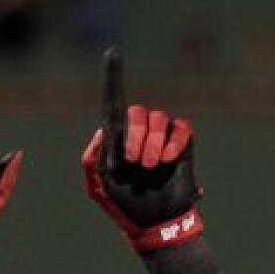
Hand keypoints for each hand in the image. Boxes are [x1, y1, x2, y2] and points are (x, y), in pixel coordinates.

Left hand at [81, 48, 203, 252]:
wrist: (154, 222)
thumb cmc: (124, 206)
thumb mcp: (98, 186)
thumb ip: (91, 160)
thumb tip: (103, 130)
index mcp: (116, 139)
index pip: (113, 101)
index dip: (113, 76)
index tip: (113, 51)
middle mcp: (139, 132)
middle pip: (137, 112)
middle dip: (133, 137)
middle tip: (131, 163)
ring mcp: (162, 136)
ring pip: (159, 118)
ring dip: (152, 145)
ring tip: (149, 168)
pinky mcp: (182, 143)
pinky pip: (181, 128)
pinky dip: (173, 145)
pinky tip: (167, 161)